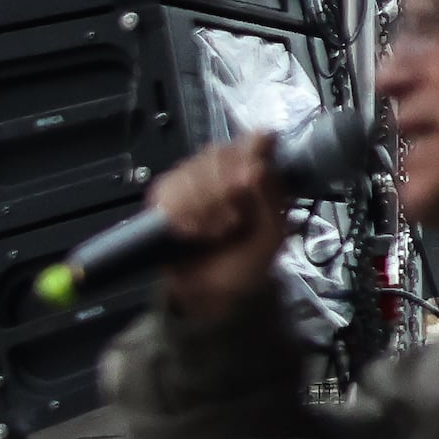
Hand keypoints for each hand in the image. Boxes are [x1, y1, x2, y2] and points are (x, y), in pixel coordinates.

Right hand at [140, 128, 295, 323]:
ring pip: (190, 171)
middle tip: (231, 224)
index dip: (247, 156)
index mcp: (259, 173)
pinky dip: (178, 212)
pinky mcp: (166, 195)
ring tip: (212, 234)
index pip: (253, 141)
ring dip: (201, 206)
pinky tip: (189, 231)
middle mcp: (226, 169)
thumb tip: (257, 165)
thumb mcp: (272, 235)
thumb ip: (272, 197)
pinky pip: (166, 188)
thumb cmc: (247, 264)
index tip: (249, 180)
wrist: (211, 297)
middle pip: (217, 154)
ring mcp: (193, 180)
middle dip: (222, 191)